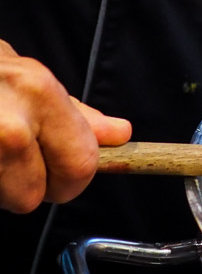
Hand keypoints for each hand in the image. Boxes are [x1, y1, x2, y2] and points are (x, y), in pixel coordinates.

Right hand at [0, 41, 131, 213]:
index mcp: (37, 94)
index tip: (61, 172)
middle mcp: (8, 126)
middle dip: (28, 188)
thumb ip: (72, 111)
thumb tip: (118, 134)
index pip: (81, 165)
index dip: (72, 177)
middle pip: (35, 195)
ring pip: (3, 200)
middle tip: (12, 162)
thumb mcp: (23, 74)